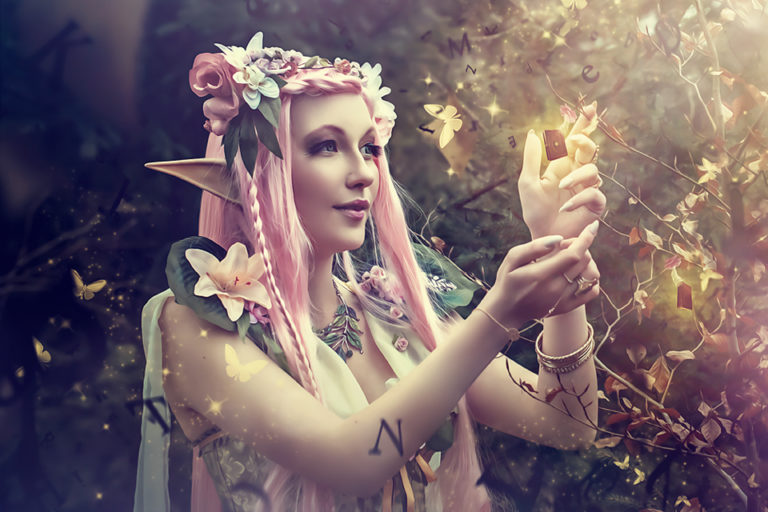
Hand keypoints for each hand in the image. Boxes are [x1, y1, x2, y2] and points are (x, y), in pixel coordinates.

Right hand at [478, 221, 599, 329]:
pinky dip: (592, 280)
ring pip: (590, 274)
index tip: (592, 226)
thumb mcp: (512, 259)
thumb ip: (534, 247)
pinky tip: (580, 274)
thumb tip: (558, 239)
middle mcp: (555, 288)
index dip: (586, 238)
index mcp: (541, 274)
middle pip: (584, 261)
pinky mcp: (567, 307)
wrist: (506, 311)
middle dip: (581, 246)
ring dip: (586, 262)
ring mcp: (563, 300)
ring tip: (571, 259)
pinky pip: (592, 292)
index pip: (573, 254)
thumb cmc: (508, 280)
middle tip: (565, 245)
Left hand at [519, 103, 605, 239]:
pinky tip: (566, 205)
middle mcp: (576, 174)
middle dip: (586, 139)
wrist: (544, 237)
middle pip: (588, 149)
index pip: (572, 141)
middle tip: (577, 138)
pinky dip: (580, 197)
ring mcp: (587, 188)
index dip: (582, 125)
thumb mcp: (528, 183)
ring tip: (562, 187)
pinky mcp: (595, 205)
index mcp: (561, 166)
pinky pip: (594, 193)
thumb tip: (534, 131)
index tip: (589, 108)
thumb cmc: (536, 212)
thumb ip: (532, 158)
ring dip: (577, 175)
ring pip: (592, 169)